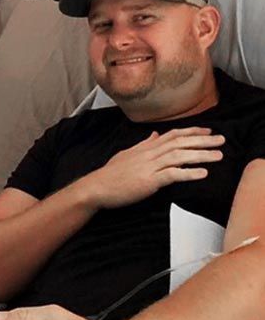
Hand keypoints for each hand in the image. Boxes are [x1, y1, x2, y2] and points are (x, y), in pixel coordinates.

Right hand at [79, 127, 223, 208]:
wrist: (97, 186)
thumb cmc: (111, 174)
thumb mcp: (128, 154)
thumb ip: (143, 144)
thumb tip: (154, 134)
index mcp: (146, 147)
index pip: (172, 135)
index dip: (191, 132)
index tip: (207, 132)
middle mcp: (150, 154)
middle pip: (180, 142)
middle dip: (202, 141)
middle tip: (221, 140)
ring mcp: (150, 166)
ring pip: (179, 156)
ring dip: (201, 155)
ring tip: (218, 156)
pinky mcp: (149, 181)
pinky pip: (172, 175)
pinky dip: (188, 173)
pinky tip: (202, 174)